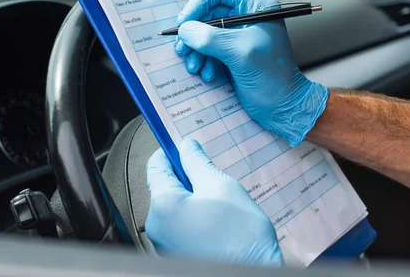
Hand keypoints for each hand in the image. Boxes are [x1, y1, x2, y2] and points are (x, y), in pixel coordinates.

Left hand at [145, 138, 282, 266]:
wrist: (253, 275)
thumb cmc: (240, 237)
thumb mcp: (220, 185)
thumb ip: (197, 162)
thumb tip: (186, 146)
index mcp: (163, 206)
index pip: (156, 166)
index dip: (171, 151)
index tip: (184, 146)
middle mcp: (157, 228)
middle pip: (165, 187)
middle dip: (186, 177)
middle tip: (211, 177)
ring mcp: (165, 245)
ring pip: (174, 207)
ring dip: (193, 198)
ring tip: (219, 204)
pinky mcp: (176, 255)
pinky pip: (181, 226)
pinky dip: (196, 217)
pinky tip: (217, 221)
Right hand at [175, 0, 327, 145]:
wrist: (283, 106)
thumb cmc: (272, 76)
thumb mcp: (240, 52)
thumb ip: (210, 38)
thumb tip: (185, 30)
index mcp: (255, 7)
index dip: (199, 3)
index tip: (185, 22)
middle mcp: (246, 17)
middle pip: (208, 13)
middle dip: (193, 32)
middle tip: (182, 48)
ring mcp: (238, 36)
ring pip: (205, 32)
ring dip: (195, 49)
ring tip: (194, 66)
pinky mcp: (232, 53)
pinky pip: (209, 49)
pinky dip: (203, 61)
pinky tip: (207, 74)